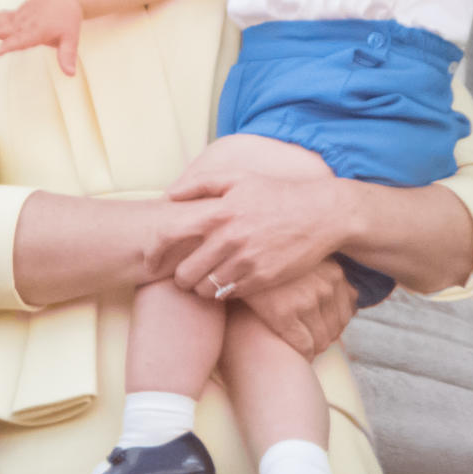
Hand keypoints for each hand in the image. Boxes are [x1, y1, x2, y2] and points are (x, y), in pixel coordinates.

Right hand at [0, 0, 83, 73]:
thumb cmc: (67, 19)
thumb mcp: (71, 38)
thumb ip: (67, 56)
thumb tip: (71, 74)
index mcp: (37, 31)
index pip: (21, 40)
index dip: (9, 45)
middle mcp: (25, 23)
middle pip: (2, 29)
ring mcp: (18, 17)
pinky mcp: (14, 13)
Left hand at [161, 169, 343, 298]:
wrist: (321, 215)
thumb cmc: (276, 194)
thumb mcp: (240, 177)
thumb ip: (201, 182)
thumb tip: (169, 194)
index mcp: (219, 211)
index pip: (170, 235)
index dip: (154, 251)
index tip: (151, 261)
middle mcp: (229, 238)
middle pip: (184, 272)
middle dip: (180, 276)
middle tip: (185, 274)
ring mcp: (246, 261)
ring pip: (204, 289)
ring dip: (200, 287)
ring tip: (206, 279)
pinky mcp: (262, 280)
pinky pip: (228, 295)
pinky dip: (222, 292)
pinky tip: (228, 282)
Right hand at [242, 262, 357, 361]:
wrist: (237, 257)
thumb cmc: (273, 260)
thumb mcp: (308, 258)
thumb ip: (330, 275)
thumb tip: (355, 298)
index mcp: (334, 271)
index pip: (348, 311)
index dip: (334, 324)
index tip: (320, 327)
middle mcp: (325, 285)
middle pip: (336, 328)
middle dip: (324, 337)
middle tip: (309, 340)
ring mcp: (306, 299)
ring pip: (322, 341)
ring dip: (313, 348)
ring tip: (301, 346)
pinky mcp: (284, 313)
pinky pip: (303, 346)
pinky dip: (301, 354)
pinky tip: (292, 351)